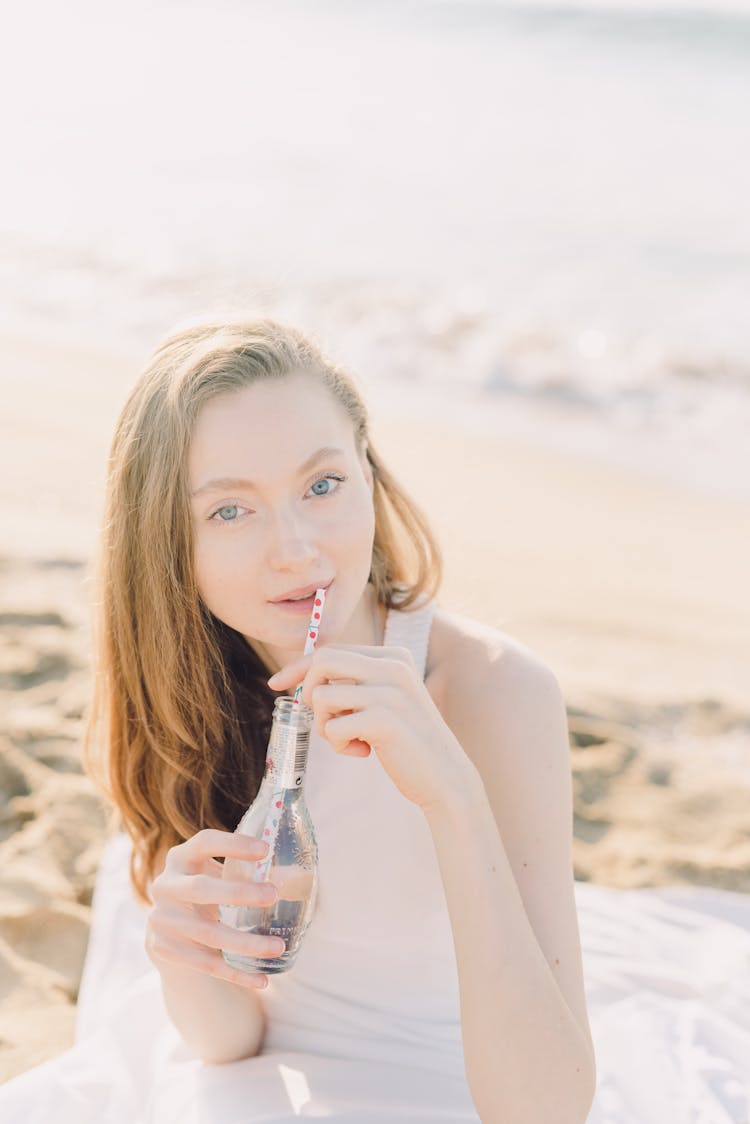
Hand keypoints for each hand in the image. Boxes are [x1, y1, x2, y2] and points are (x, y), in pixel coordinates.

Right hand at [145, 828, 285, 989]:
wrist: (170, 930)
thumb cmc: (208, 892)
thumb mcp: (221, 876)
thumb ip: (249, 874)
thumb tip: (293, 879)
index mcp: (181, 857)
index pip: (204, 842)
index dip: (233, 844)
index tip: (266, 849)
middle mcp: (165, 885)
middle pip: (200, 888)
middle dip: (238, 893)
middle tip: (273, 895)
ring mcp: (161, 919)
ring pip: (207, 933)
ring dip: (245, 942)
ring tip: (278, 947)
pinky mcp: (164, 949)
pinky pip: (205, 964)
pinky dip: (236, 973)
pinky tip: (262, 979)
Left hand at [267, 644, 477, 812]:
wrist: (445, 777)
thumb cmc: (406, 741)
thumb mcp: (384, 701)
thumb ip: (355, 684)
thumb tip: (302, 679)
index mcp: (393, 657)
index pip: (331, 650)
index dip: (298, 668)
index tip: (275, 684)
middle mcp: (393, 667)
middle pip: (322, 662)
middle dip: (309, 692)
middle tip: (325, 720)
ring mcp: (390, 692)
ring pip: (322, 696)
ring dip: (325, 726)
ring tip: (350, 740)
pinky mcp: (385, 721)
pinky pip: (334, 727)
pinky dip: (340, 745)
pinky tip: (364, 753)